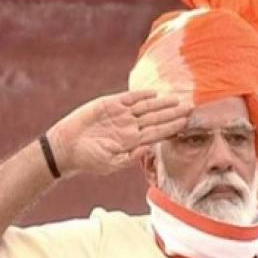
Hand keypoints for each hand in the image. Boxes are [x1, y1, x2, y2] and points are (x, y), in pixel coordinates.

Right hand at [48, 90, 190, 176]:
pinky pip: (129, 98)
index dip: (173, 127)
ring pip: (146, 107)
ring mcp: (121, 115)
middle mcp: (131, 127)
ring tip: (177, 100)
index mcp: (134, 141)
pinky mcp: (109, 104)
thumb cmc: (89, 159)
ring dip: (162, 103)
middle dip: (173, 114)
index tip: (187, 123)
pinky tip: (154, 93)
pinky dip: (141, 95)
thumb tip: (149, 148)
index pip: (158, 132)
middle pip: (157, 118)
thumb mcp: (112, 163)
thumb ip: (131, 157)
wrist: (66, 148)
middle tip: (191, 108)